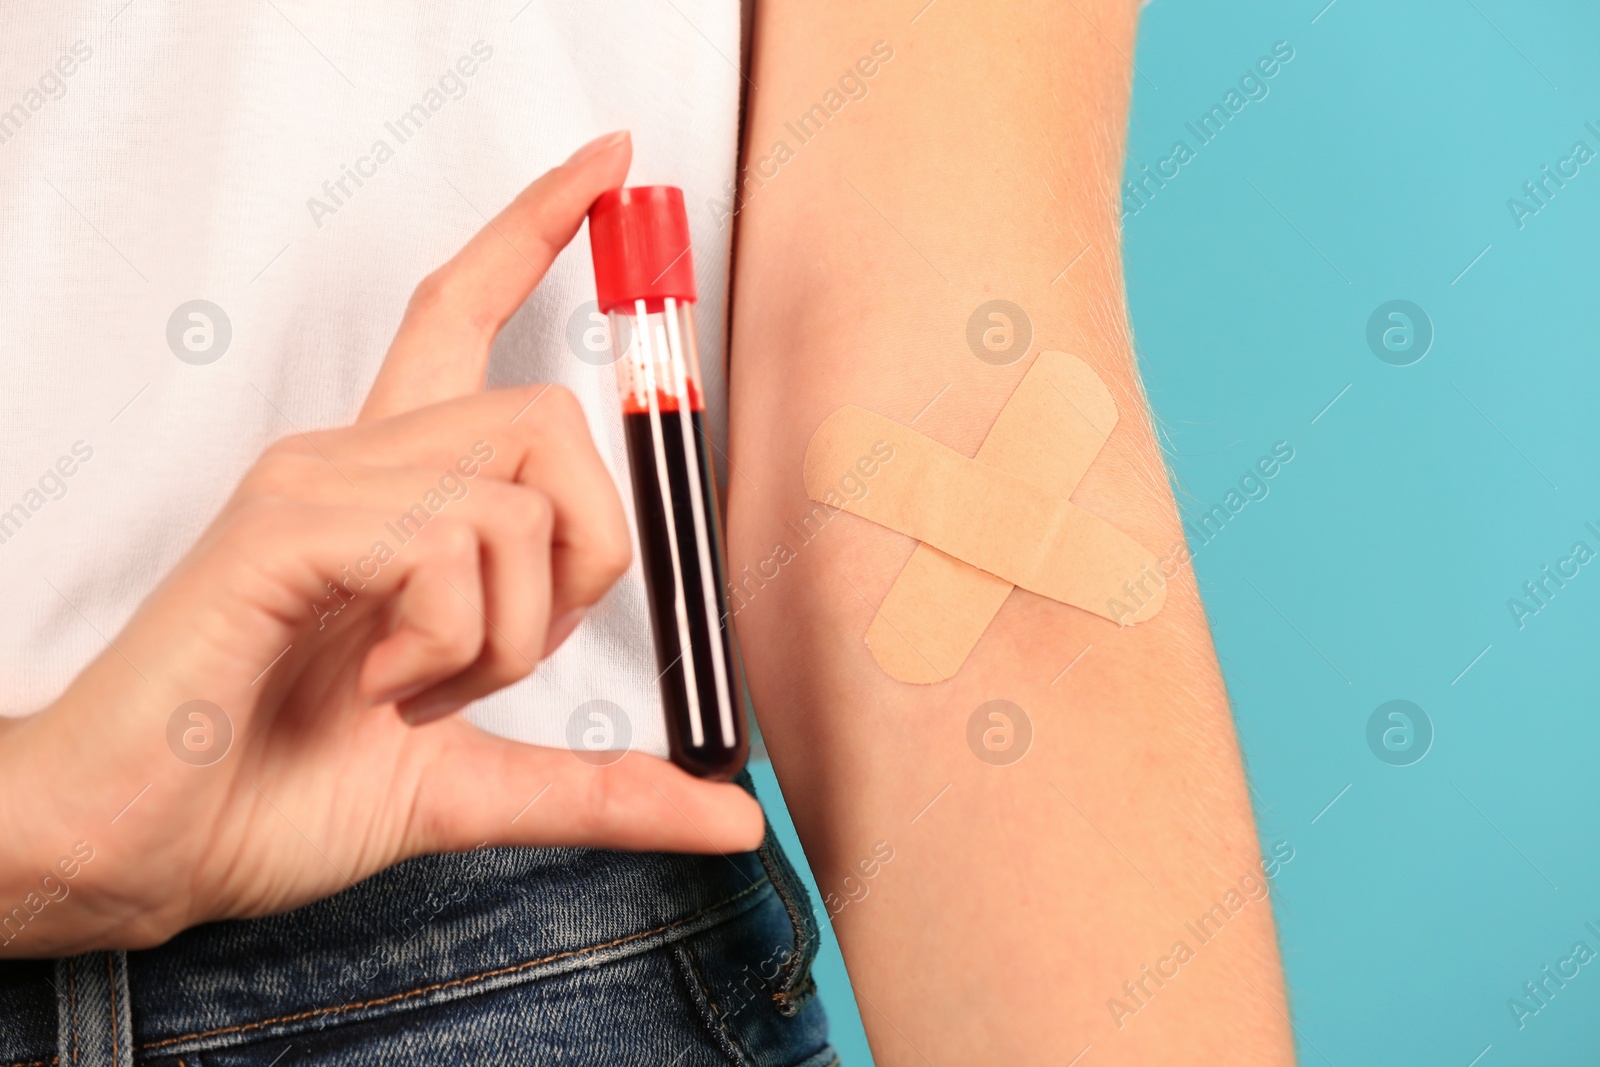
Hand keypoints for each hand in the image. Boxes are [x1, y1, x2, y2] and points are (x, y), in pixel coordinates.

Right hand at [0, 131, 763, 957]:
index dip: (537, 228)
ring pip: (516, 486)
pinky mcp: (284, 527)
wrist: (142, 852)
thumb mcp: (473, 783)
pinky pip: (445, 540)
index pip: (463, 315)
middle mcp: (356, 460)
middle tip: (502, 652)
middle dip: (581, 552)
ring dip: (506, 625)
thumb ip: (602, 787)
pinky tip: (375, 682)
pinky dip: (446, 640)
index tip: (610, 162)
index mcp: (395, 494)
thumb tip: (734, 812)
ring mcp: (317, 484)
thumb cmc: (273, 793)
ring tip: (415, 684)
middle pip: (546, 413)